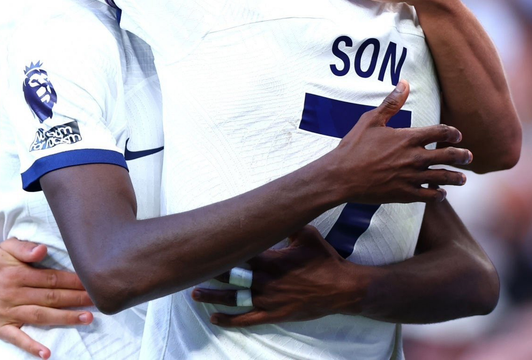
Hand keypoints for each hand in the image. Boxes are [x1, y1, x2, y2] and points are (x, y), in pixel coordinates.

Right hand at [0, 238, 93, 358]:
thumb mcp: (6, 247)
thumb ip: (25, 247)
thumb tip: (43, 250)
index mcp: (16, 273)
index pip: (50, 278)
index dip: (71, 281)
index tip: (90, 282)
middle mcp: (12, 294)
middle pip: (49, 297)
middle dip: (75, 299)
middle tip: (97, 300)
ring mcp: (7, 312)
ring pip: (40, 316)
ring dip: (64, 319)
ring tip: (86, 318)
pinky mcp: (0, 328)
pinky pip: (17, 338)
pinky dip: (31, 347)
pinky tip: (47, 354)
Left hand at [192, 226, 363, 326]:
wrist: (342, 289)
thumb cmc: (324, 260)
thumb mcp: (306, 234)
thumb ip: (287, 225)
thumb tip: (275, 211)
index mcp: (269, 259)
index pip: (238, 253)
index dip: (220, 250)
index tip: (202, 245)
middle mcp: (264, 279)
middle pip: (230, 275)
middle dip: (210, 273)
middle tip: (189, 269)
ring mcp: (268, 299)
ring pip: (234, 298)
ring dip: (213, 296)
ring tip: (194, 293)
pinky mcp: (274, 314)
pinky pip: (247, 319)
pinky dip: (229, 320)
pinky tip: (215, 318)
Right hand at [327, 81, 471, 203]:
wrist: (341, 176)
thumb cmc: (354, 146)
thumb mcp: (370, 120)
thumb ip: (391, 103)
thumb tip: (404, 83)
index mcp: (407, 138)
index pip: (441, 132)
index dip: (453, 133)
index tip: (457, 135)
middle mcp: (414, 157)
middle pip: (448, 156)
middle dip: (462, 156)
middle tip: (468, 157)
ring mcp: (411, 177)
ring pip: (444, 178)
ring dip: (457, 177)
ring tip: (463, 178)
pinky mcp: (405, 194)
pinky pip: (430, 196)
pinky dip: (440, 195)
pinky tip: (441, 193)